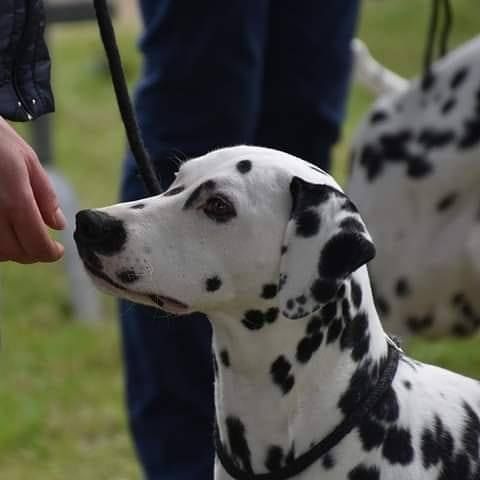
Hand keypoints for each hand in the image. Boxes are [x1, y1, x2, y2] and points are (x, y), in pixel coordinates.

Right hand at [0, 117, 64, 262]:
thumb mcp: (29, 160)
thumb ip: (46, 196)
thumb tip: (59, 225)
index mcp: (14, 200)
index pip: (36, 243)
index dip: (50, 253)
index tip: (57, 250)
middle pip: (16, 253)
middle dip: (34, 254)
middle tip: (44, 245)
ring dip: (13, 251)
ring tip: (24, 236)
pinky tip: (5, 230)